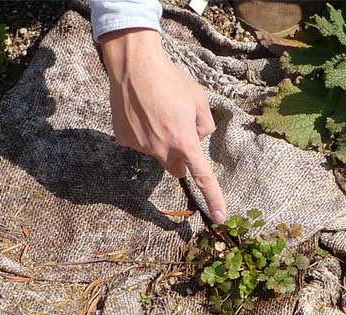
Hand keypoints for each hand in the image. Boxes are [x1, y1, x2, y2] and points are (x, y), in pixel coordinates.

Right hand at [100, 28, 226, 223]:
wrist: (134, 66)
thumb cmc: (170, 80)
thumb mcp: (199, 100)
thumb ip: (205, 126)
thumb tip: (198, 139)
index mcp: (184, 141)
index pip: (203, 177)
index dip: (214, 198)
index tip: (220, 217)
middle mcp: (162, 149)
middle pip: (177, 169)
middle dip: (182, 158)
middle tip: (179, 133)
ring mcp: (141, 147)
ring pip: (158, 156)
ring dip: (161, 143)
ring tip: (157, 114)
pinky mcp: (125, 141)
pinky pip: (140, 146)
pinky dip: (143, 135)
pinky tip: (141, 114)